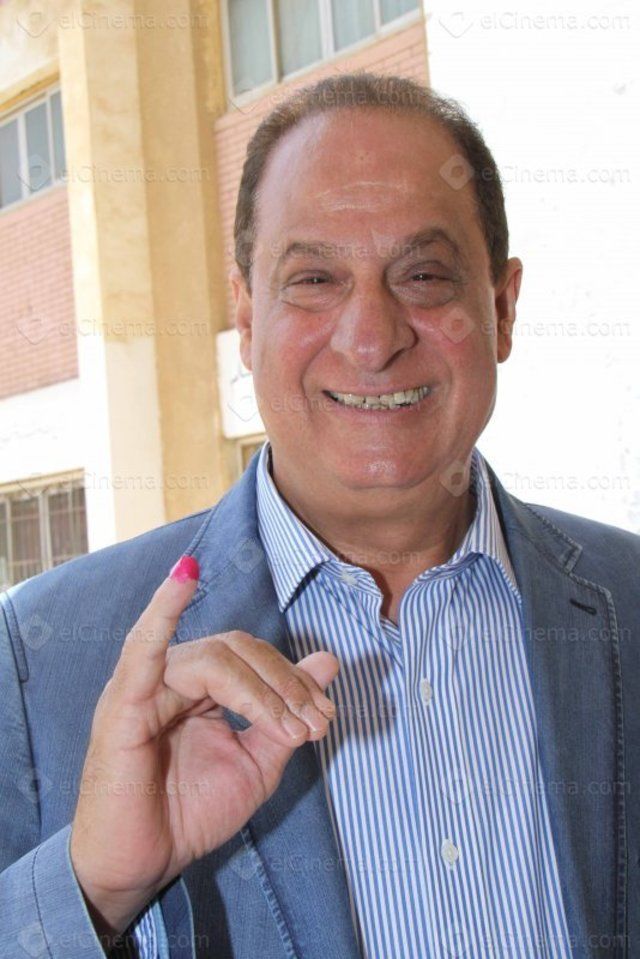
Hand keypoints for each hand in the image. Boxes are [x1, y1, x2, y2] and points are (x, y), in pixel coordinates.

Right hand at [69, 555, 338, 943]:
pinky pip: (143, 650)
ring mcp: (145, 685)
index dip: (292, 681)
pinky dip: (162, 610)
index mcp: (197, 684)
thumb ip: (286, 713)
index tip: (324, 719)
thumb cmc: (189, 813)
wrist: (143, 865)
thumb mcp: (255, 764)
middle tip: (315, 723)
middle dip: (285, 685)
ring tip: (290, 726)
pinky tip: (184, 577)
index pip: (252, 657)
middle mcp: (171, 675)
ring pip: (214, 659)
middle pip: (238, 650)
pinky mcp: (124, 704)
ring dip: (261, 689)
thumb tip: (328, 661)